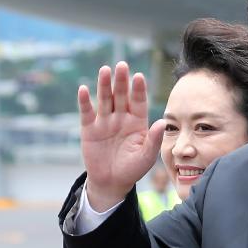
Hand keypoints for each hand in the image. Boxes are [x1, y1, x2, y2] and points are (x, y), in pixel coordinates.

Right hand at [78, 62, 165, 209]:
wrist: (112, 182)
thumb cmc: (133, 169)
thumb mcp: (147, 156)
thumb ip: (154, 139)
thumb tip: (163, 122)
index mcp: (137, 122)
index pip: (139, 102)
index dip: (138, 90)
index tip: (139, 76)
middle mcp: (121, 118)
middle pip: (121, 96)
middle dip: (121, 81)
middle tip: (122, 65)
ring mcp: (105, 122)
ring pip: (105, 100)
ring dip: (104, 85)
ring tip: (105, 70)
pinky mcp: (89, 129)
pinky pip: (87, 113)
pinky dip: (85, 101)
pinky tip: (84, 89)